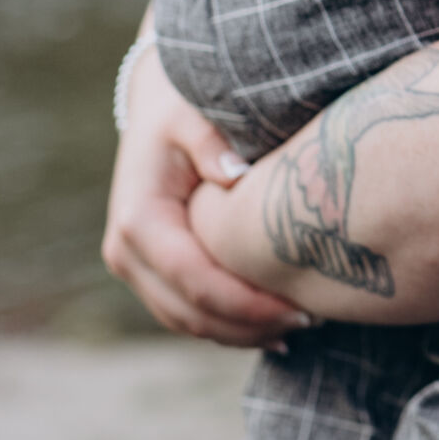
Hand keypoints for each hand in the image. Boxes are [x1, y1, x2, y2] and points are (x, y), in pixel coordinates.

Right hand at [102, 41, 305, 348]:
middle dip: (251, 326)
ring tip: (299, 326)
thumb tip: (233, 175)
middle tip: (313, 320)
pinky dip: (226, 324)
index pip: (197, 280)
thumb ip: (210, 140)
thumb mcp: (193, 114)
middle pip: (191, 312)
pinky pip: (185, 311)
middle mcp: (126, 251)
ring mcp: (132, 265)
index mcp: (138, 219)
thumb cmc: (182, 108)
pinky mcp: (147, 271)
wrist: (156, 107)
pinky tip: (272, 326)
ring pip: (186, 321)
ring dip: (240, 333)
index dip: (249, 305)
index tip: (302, 309)